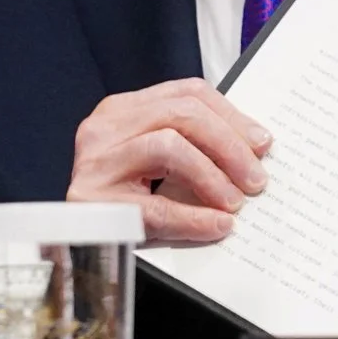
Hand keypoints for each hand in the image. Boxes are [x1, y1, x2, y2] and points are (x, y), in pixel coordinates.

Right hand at [67, 78, 271, 241]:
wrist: (75, 245)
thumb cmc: (122, 201)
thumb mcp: (156, 162)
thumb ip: (192, 145)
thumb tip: (254, 149)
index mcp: (123, 110)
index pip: (187, 93)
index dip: (231, 116)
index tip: (261, 143)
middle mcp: (105, 128)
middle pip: (181, 114)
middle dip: (229, 145)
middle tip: (255, 178)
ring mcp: (95, 162)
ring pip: (168, 146)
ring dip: (212, 175)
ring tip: (235, 202)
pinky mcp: (92, 201)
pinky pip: (155, 206)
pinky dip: (193, 217)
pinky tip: (216, 225)